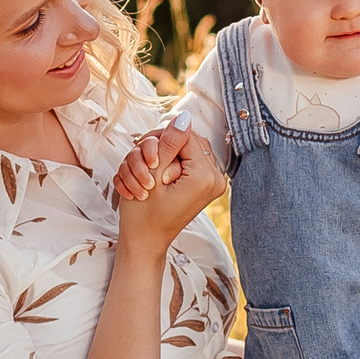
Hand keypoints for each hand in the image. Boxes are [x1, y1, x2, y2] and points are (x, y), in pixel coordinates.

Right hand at [115, 131, 221, 257]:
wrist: (145, 241)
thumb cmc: (143, 214)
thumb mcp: (152, 176)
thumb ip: (169, 144)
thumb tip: (185, 117)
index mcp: (206, 178)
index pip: (185, 135)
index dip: (161, 142)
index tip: (147, 162)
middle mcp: (216, 178)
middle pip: (187, 140)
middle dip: (161, 149)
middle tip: (144, 169)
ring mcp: (211, 181)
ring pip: (184, 148)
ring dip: (161, 157)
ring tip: (146, 179)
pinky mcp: (204, 183)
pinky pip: (186, 160)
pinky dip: (167, 165)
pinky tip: (153, 181)